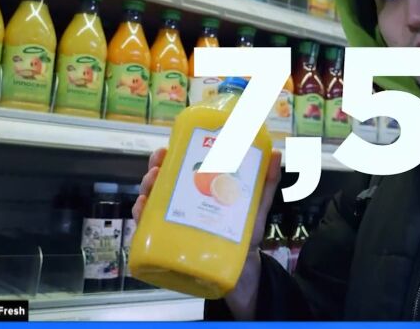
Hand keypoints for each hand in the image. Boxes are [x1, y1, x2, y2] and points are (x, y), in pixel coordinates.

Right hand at [133, 147, 283, 319]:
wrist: (241, 272)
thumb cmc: (244, 236)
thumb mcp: (256, 207)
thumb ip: (266, 184)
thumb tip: (277, 153)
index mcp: (200, 191)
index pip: (181, 168)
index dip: (172, 155)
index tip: (170, 147)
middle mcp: (183, 204)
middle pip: (162, 181)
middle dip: (156, 168)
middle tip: (159, 163)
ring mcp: (173, 224)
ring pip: (151, 201)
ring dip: (146, 188)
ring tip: (151, 182)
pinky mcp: (167, 245)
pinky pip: (147, 230)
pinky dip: (142, 217)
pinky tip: (143, 208)